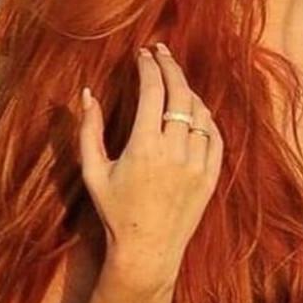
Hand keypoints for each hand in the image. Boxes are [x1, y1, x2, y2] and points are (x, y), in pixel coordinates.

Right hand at [78, 41, 223, 290]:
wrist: (147, 250)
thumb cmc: (115, 211)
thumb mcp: (93, 171)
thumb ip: (89, 130)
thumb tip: (88, 93)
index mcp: (144, 146)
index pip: (153, 89)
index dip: (148, 66)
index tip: (142, 54)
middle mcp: (176, 151)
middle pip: (180, 93)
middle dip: (170, 66)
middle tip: (161, 52)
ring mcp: (198, 163)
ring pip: (200, 112)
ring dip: (188, 91)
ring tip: (174, 81)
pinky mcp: (211, 176)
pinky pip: (215, 136)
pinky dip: (206, 118)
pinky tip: (194, 110)